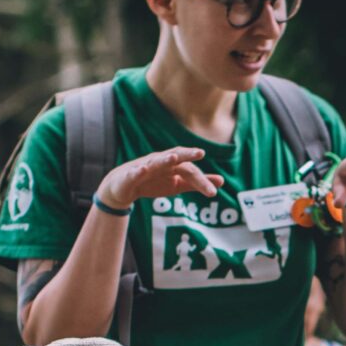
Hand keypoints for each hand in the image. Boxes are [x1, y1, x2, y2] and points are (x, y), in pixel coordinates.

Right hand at [100, 145, 221, 212]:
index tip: (213, 192)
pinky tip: (143, 170)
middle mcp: (160, 161)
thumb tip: (222, 182)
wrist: (123, 188)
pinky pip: (135, 173)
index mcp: (173, 164)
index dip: (201, 180)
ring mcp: (144, 166)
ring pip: (156, 161)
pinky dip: (138, 171)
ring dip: (164, 159)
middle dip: (187, 154)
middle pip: (175, 156)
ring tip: (174, 157)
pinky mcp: (130, 175)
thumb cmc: (153, 183)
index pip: (190, 170)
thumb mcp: (177, 185)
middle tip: (200, 153)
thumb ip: (197, 183)